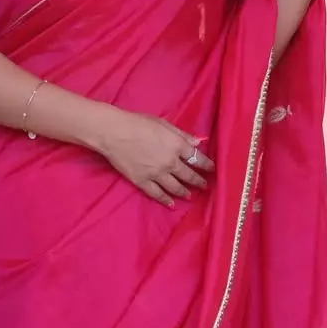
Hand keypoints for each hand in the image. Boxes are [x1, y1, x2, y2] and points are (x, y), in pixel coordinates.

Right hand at [94, 109, 214, 207]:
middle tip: (204, 186)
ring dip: (184, 191)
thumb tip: (197, 142)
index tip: (212, 169)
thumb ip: (181, 134)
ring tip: (190, 195)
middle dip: (198, 181)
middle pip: (188, 175)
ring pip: (175, 187)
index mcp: (177, 145)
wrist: (114, 133)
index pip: (197, 157)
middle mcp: (170, 162)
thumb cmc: (138, 123)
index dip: (206, 164)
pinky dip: (165, 200)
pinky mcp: (143, 181)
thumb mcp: (163, 124)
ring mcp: (157, 174)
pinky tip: (171, 204)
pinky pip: (157, 194)